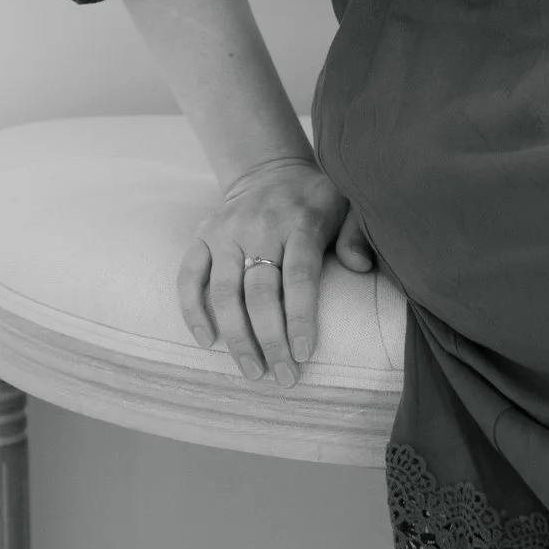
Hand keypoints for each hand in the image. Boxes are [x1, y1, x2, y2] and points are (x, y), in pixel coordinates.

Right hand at [177, 156, 378, 387]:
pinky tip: (207, 342)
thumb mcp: (350, 207)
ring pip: (224, 292)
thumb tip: (360, 266)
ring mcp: (226, 231)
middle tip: (283, 377)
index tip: (305, 355)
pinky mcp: (202, 235)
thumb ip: (358, 235)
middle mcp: (260, 226)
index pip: (300, 276)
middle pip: (260, 292)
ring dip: (237, 337)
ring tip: (253, 372)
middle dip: (271, 340)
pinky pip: (188, 277)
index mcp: (301, 222)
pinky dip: (193, 311)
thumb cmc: (317, 201)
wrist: (272, 170)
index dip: (301, 318)